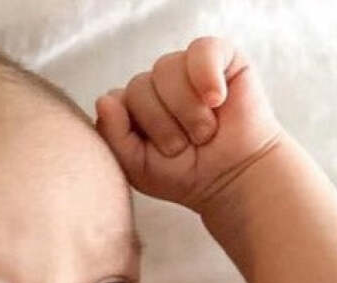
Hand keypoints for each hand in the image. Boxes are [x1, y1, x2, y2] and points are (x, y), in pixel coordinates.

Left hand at [94, 37, 282, 212]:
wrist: (231, 177)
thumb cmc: (184, 174)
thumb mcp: (137, 167)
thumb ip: (113, 136)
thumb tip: (104, 99)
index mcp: (133, 107)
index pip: (114, 100)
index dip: (133, 129)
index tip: (156, 154)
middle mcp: (157, 83)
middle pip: (139, 86)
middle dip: (161, 125)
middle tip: (184, 146)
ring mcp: (185, 68)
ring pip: (167, 69)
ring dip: (186, 111)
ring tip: (204, 133)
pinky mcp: (219, 56)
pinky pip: (202, 51)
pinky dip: (207, 78)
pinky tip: (217, 101)